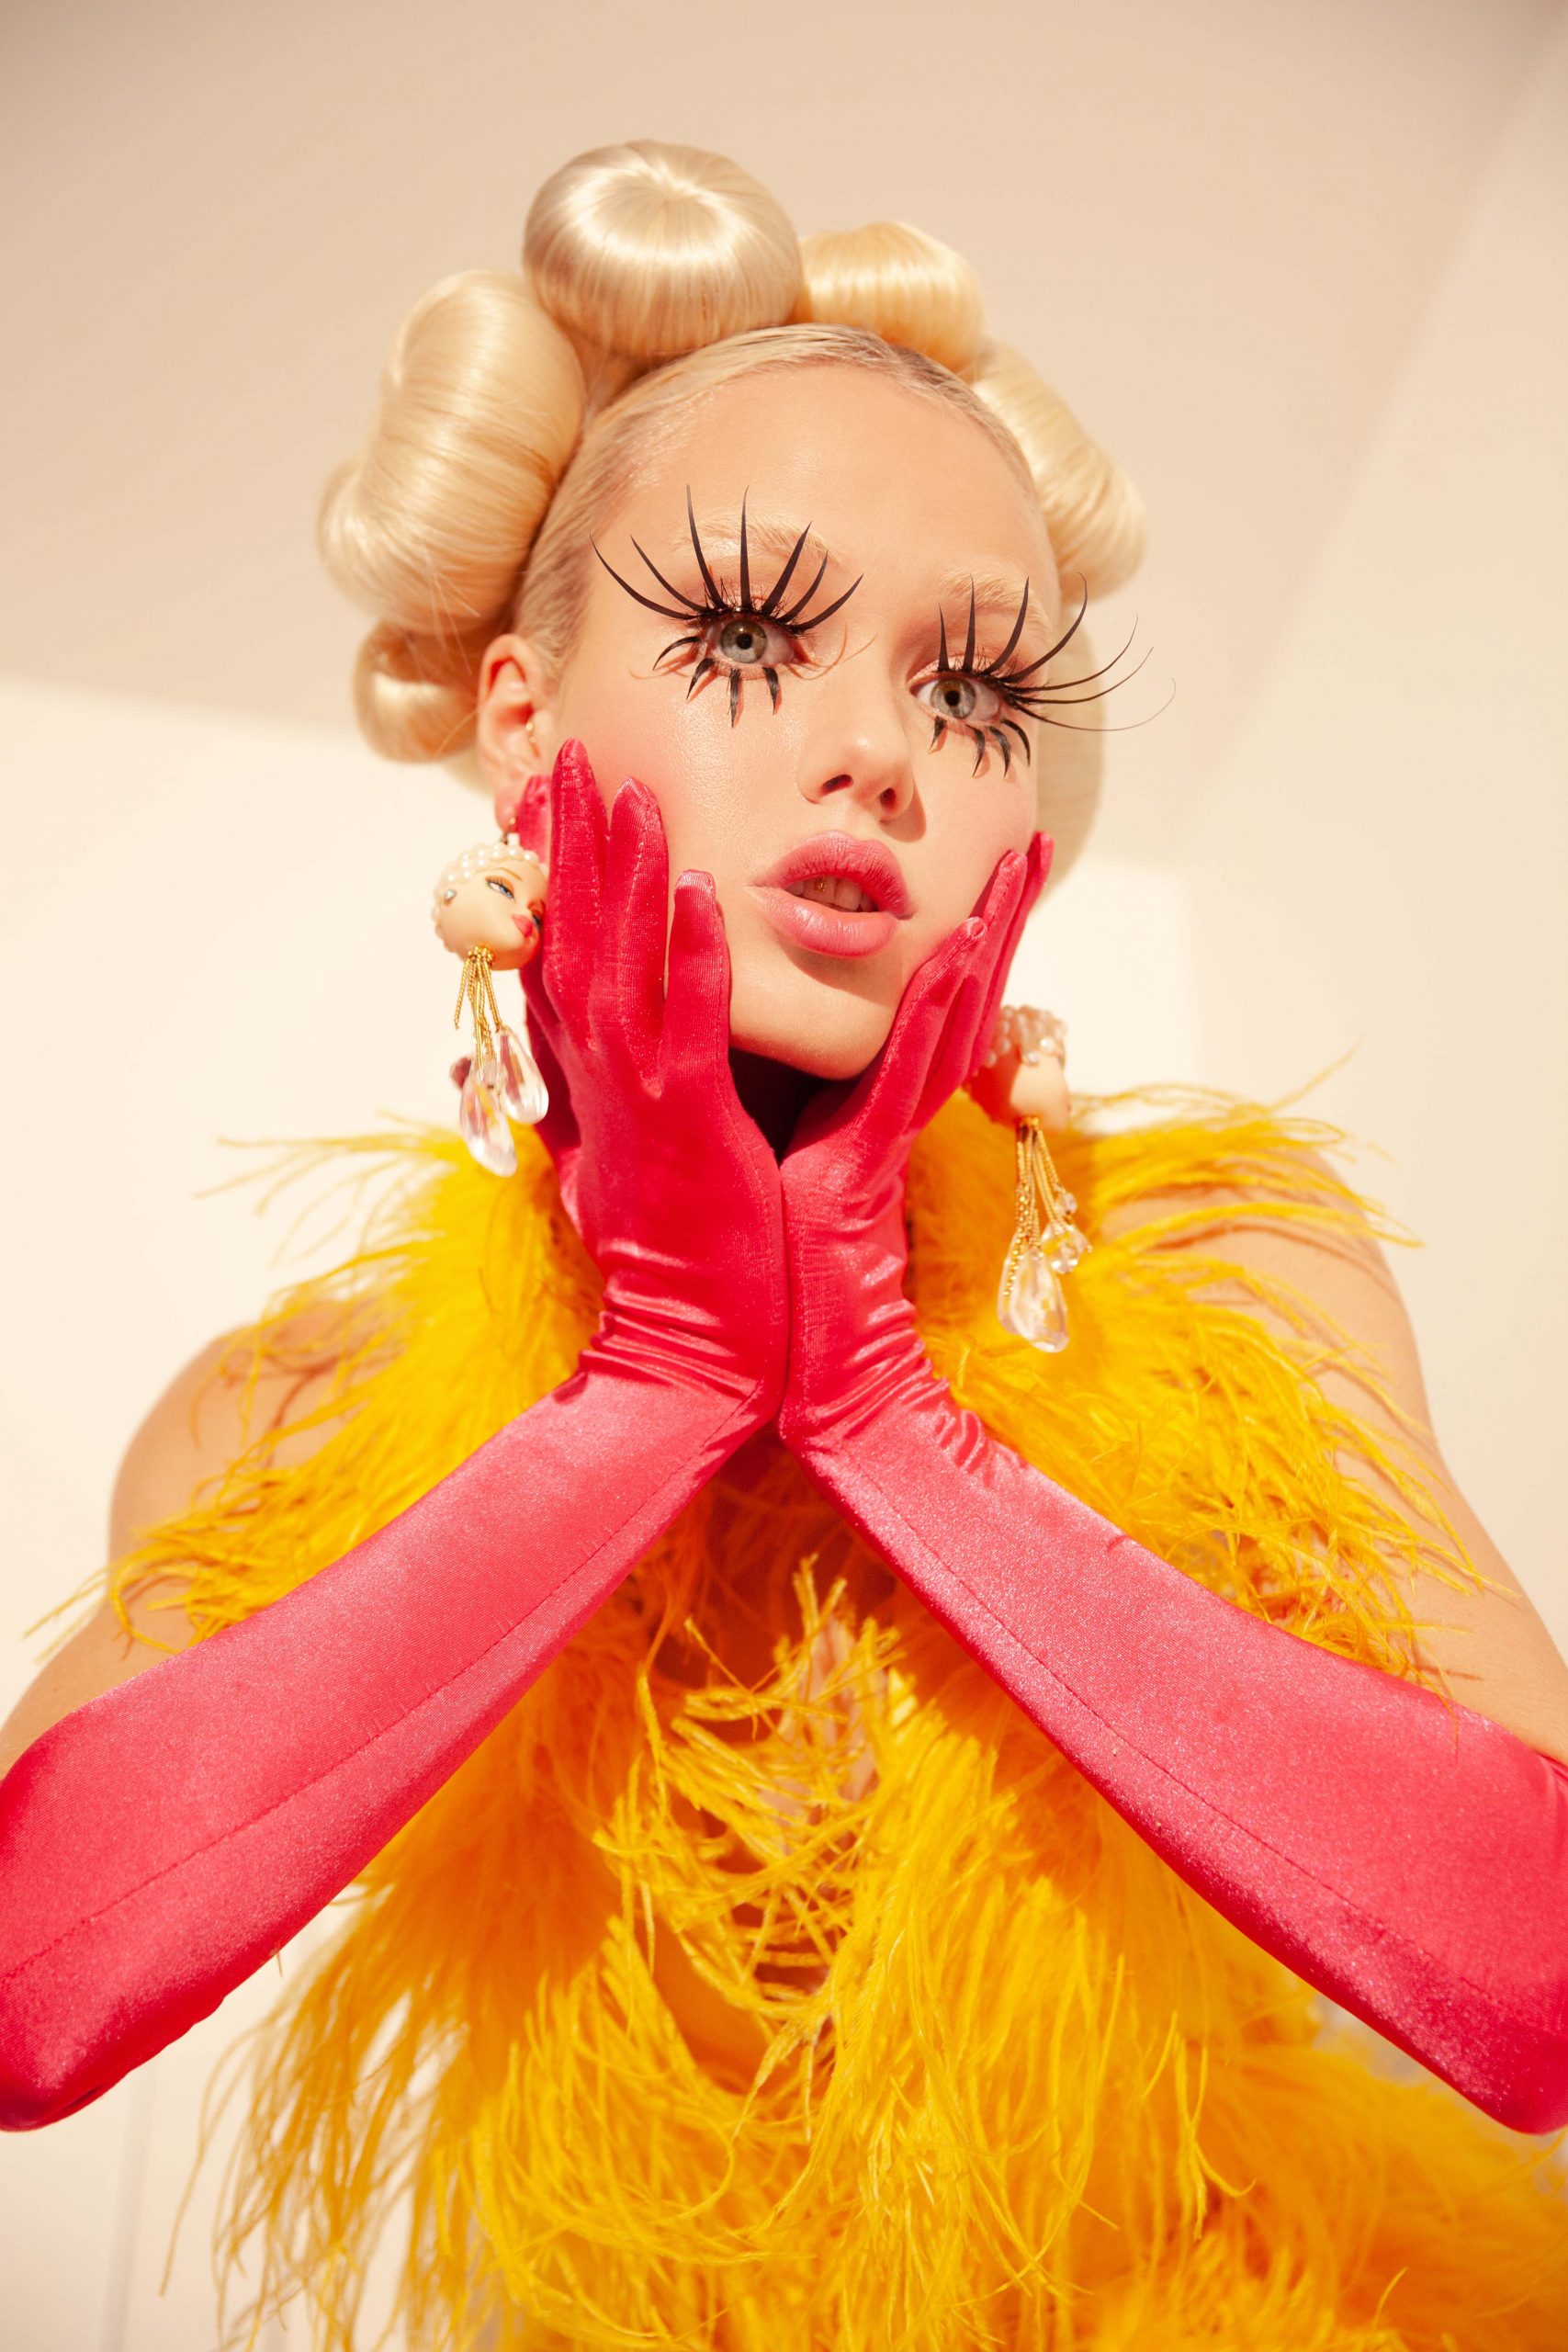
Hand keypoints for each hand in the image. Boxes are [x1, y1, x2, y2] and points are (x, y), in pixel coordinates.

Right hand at [520, 740, 787, 1417]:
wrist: (692, 1342)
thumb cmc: (664, 1249)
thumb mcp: (604, 1155)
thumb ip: (567, 1092)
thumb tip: (492, 1054)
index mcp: (585, 1071)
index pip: (553, 947)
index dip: (544, 867)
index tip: (541, 791)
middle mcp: (596, 1071)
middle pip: (570, 933)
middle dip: (568, 840)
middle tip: (566, 753)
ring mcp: (636, 1092)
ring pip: (619, 962)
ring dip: (624, 874)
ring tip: (630, 791)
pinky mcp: (688, 1119)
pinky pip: (687, 1022)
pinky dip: (689, 955)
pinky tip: (698, 890)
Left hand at [778, 836, 1048, 1449]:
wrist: (760, 1331)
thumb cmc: (758, 1229)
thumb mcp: (774, 1127)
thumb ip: (788, 1070)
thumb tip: (747, 1007)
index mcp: (870, 1086)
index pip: (926, 988)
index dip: (963, 918)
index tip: (993, 849)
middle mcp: (893, 1098)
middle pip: (959, 988)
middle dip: (999, 912)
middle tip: (1034, 835)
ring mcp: (888, 1123)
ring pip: (949, 1013)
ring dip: (988, 938)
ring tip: (1016, 868)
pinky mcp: (870, 1150)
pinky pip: (908, 1069)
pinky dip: (934, 1008)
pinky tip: (957, 953)